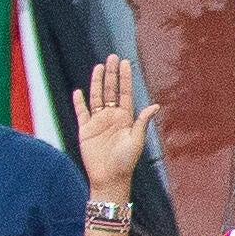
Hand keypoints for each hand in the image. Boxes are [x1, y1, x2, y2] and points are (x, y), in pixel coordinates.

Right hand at [72, 54, 147, 201]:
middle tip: (112, 57)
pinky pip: (81, 112)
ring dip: (97, 82)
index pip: (124, 93)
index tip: (126, 63)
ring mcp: (97, 122)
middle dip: (112, 74)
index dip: (125, 78)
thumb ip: (142, 122)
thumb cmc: (126, 162)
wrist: (109, 178)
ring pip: (96, 97)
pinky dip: (79, 102)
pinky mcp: (85, 129)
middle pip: (110, 90)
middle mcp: (111, 117)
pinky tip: (79, 91)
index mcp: (125, 118)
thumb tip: (155, 105)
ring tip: (99, 67)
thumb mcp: (136, 140)